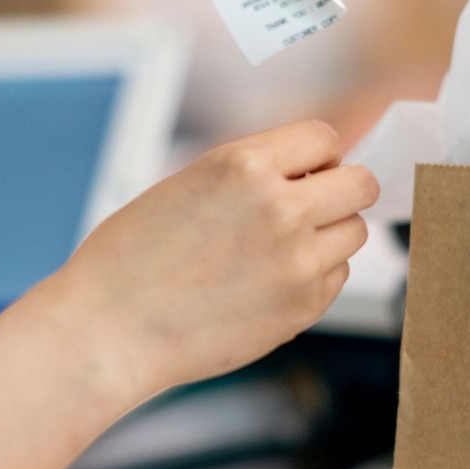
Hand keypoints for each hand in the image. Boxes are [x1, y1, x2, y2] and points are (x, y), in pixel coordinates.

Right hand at [38, 120, 376, 400]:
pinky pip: (335, 278)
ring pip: (354, 233)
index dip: (317, 156)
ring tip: (278, 251)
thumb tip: (312, 173)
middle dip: (339, 192)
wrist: (109, 330)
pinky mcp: (302, 308)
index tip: (304, 172)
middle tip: (308, 209)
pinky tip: (266, 285)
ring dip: (328, 236)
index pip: (324, 138)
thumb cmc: (133, 258)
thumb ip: (252, 174)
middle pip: (361, 185)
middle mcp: (280, 208)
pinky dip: (314, 278)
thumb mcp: (189, 184)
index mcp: (244, 165)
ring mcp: (297, 262)